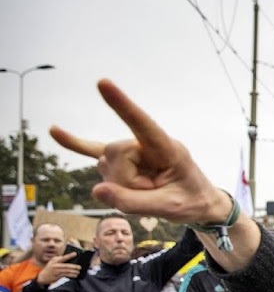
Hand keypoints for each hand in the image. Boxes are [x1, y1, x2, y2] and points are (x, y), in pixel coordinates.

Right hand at [36, 252, 83, 285]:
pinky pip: (66, 275)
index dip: (70, 255)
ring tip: (78, 272)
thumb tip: (70, 259)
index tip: (75, 253)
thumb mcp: (53, 262)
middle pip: (67, 266)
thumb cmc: (50, 268)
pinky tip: (75, 275)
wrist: (43, 277)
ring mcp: (56, 271)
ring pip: (67, 271)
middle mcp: (55, 265)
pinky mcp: (57, 276)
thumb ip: (59, 259)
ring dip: (74, 271)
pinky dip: (72, 275)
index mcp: (55, 260)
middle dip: (74, 266)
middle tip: (80, 267)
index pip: (63, 257)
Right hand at [49, 79, 231, 224]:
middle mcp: (148, 142)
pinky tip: (55, 131)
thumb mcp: (169, 209)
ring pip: (105, 163)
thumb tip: (96, 190)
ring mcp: (135, 149)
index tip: (103, 82)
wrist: (201, 203)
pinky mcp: (125, 159)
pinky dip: (75, 143)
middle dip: (125, 181)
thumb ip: (134, 203)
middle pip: (114, 153)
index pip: (142, 123)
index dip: (123, 105)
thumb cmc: (191, 202)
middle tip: (152, 191)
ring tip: (148, 190)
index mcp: (168, 148)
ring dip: (121, 185)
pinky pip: (94, 150)